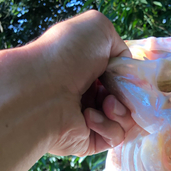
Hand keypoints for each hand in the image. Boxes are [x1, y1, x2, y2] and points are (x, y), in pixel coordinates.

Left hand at [31, 10, 134, 155]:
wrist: (41, 90)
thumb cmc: (66, 55)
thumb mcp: (98, 28)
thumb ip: (119, 44)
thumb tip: (125, 67)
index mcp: (89, 69)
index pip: (122, 78)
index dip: (129, 78)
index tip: (128, 77)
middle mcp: (88, 94)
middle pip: (128, 100)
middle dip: (127, 95)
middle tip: (114, 91)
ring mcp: (90, 120)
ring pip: (126, 121)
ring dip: (120, 110)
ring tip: (105, 104)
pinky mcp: (89, 141)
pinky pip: (115, 138)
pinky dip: (108, 126)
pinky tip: (88, 117)